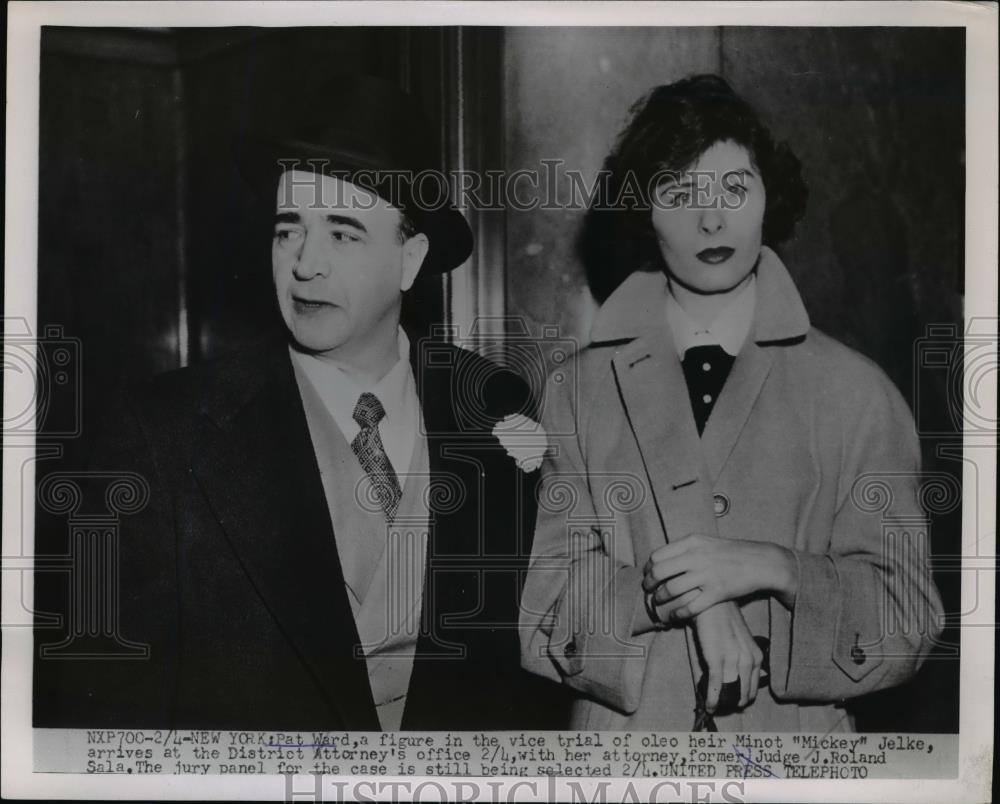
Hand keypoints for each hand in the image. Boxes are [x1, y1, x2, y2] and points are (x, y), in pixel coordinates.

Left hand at [642, 534, 797, 620]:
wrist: (760, 561)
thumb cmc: (731, 552)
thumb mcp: (706, 541)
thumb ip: (685, 548)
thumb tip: (661, 558)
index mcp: (692, 542)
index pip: (658, 555)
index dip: (648, 568)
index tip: (647, 575)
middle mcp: (697, 556)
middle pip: (659, 572)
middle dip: (649, 584)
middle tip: (648, 591)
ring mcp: (707, 575)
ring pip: (671, 590)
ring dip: (660, 599)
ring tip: (658, 603)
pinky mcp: (717, 592)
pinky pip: (690, 606)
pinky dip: (678, 613)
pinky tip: (674, 615)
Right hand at [691, 602, 762, 710]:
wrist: (709, 603)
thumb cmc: (719, 620)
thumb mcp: (734, 642)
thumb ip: (736, 661)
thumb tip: (728, 682)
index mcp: (756, 656)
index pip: (753, 688)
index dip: (742, 698)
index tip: (731, 702)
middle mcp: (749, 659)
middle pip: (743, 693)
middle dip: (733, 703)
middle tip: (721, 706)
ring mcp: (734, 660)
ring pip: (731, 692)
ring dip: (722, 703)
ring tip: (713, 706)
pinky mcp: (718, 659)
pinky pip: (716, 686)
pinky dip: (712, 698)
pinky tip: (708, 705)